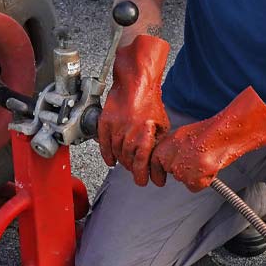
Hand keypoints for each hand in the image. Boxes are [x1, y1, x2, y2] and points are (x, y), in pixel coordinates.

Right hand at [98, 34, 169, 185]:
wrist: (135, 82)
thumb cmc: (150, 101)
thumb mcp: (162, 124)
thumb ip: (158, 143)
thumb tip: (158, 160)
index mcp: (144, 136)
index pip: (141, 165)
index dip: (142, 176)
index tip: (145, 182)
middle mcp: (128, 135)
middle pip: (127, 161)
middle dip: (133, 170)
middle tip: (138, 174)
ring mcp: (115, 129)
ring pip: (116, 154)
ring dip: (122, 162)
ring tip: (127, 164)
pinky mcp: (104, 123)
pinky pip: (103, 144)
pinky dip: (106, 154)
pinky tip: (111, 161)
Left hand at [150, 87, 265, 191]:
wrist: (227, 132)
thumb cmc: (212, 132)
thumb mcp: (186, 135)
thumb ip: (175, 149)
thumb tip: (170, 161)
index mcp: (168, 143)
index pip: (155, 162)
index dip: (157, 172)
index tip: (160, 180)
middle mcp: (171, 156)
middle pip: (173, 172)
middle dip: (183, 171)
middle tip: (198, 161)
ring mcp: (182, 168)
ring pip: (185, 180)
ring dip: (195, 175)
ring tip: (207, 160)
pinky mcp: (193, 178)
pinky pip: (195, 187)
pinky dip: (204, 181)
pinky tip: (211, 167)